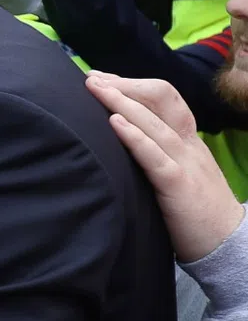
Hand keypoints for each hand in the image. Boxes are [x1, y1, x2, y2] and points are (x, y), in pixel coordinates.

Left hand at [87, 73, 244, 262]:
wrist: (229, 243)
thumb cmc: (194, 210)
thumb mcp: (177, 172)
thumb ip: (156, 154)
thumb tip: (117, 140)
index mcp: (188, 140)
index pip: (164, 100)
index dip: (133, 86)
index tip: (102, 79)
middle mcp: (189, 144)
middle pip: (161, 101)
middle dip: (125, 85)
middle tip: (91, 77)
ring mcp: (186, 162)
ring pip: (155, 123)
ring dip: (122, 102)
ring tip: (95, 88)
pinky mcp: (179, 185)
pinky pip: (156, 156)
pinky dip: (134, 137)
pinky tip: (114, 123)